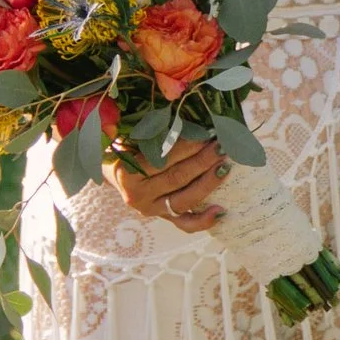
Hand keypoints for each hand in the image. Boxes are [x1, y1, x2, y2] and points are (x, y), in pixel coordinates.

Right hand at [111, 133, 228, 231]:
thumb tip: (187, 115)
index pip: (163, 159)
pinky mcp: (163, 218)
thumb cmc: (126, 148)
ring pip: (184, 200)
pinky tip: (221, 210)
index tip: (208, 133)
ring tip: (225, 166)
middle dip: (203, 161)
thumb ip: (153, 132)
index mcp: (127, 173)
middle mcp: (138, 195)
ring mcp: (151, 209)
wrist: (113, 171)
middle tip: (222, 146)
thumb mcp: (132, 137)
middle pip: (176, 178)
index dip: (188, 146)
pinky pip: (185, 224)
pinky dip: (204, 220)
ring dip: (208, 183)